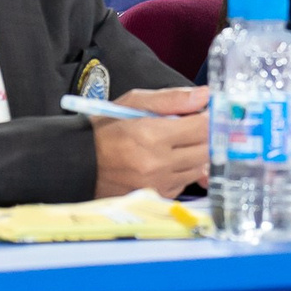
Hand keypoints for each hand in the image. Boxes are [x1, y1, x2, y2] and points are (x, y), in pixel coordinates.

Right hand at [91, 86, 210, 198]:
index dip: (212, 117)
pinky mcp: (157, 195)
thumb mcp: (133, 103)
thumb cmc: (105, 129)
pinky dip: (184, 170)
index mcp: (152, 135)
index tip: (211, 111)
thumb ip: (171, 99)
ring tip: (180, 142)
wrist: (78, 163)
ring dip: (197, 153)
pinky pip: (184, 182)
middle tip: (197, 125)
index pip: (202, 127)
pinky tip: (169, 160)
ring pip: (199, 167)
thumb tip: (204, 95)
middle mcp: (158, 163)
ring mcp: (158, 183)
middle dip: (208, 135)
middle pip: (206, 149)